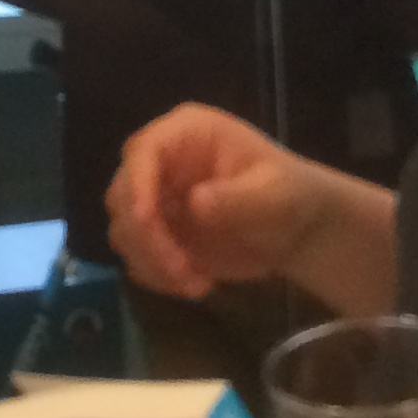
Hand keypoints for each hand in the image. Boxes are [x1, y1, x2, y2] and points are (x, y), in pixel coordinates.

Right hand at [105, 103, 346, 299]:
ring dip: (152, 263)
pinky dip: (158, 277)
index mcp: (188, 134)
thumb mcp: (275, 195)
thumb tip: (196, 203)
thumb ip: (238, 198)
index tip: (145, 220)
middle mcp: (162, 162)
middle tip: (182, 268)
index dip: (136, 183)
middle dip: (145, 236)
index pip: (143, 150)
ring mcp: (154, 199)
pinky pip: (137, 257)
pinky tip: (197, 284)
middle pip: (122, 194)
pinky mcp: (156, 235)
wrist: (295, 230)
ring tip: (197, 283)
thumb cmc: (289, 196)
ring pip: (124, 230)